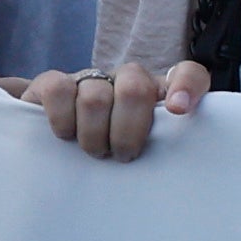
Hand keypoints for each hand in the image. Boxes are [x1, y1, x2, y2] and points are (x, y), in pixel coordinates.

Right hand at [7, 61, 214, 159]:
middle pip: (135, 88)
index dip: (186, 86)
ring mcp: (91, 79)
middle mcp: (128, 81)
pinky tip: (65, 135)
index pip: (188, 74)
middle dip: (128, 130)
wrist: (61, 155)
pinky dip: (62, 119)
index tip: (178, 110)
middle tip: (123, 155)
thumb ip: (169, 149)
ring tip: (96, 152)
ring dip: (94, 133)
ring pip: (96, 95)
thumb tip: (188, 166)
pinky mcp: (53, 83)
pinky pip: (58, 90)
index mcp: (160, 96)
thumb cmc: (117, 157)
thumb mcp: (148, 156)